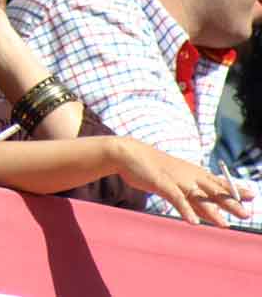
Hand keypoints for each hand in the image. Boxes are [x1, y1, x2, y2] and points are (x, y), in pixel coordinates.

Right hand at [112, 138, 253, 226]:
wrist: (130, 154)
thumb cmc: (153, 168)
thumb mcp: (176, 180)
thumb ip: (192, 195)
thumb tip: (208, 212)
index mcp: (193, 173)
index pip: (218, 182)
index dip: (235, 189)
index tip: (251, 195)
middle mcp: (188, 176)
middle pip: (213, 191)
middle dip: (230, 203)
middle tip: (246, 214)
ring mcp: (176, 180)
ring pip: (197, 197)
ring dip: (212, 211)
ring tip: (225, 225)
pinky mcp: (162, 183)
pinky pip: (176, 199)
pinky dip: (185, 210)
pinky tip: (193, 222)